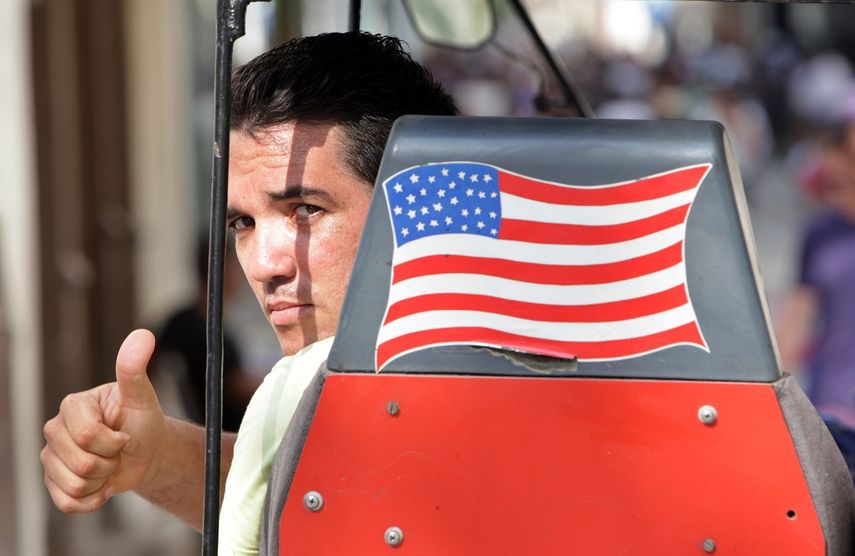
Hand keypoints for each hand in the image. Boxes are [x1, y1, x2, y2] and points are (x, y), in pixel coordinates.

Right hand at [41, 329, 165, 511]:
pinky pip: (67, 502)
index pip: (87, 435)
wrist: (147, 453)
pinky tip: (102, 487)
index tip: (125, 433)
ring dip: (102, 481)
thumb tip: (143, 335)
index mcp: (73, 406)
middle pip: (81, 463)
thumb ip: (135, 369)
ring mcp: (52, 456)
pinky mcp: (53, 481)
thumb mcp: (143, 397)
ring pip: (74, 484)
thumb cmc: (144, 422)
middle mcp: (55, 429)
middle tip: (118, 450)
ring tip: (110, 465)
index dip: (114, 441)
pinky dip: (91, 501)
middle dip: (110, 462)